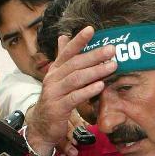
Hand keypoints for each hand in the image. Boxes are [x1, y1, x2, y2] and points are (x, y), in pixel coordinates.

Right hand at [27, 27, 116, 155]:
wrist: (42, 125)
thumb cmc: (55, 99)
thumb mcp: (58, 78)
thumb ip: (63, 58)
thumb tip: (63, 36)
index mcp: (55, 70)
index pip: (67, 52)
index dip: (78, 40)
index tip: (91, 29)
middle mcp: (53, 78)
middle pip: (74, 63)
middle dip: (94, 55)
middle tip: (111, 49)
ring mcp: (54, 93)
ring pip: (76, 79)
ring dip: (95, 71)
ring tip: (112, 66)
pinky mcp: (58, 108)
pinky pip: (74, 97)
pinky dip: (88, 91)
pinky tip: (100, 86)